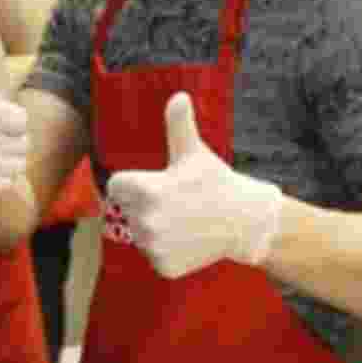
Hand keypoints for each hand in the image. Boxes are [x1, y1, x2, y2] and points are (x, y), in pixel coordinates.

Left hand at [106, 92, 282, 276]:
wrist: (245, 221)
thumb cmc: (215, 181)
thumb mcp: (194, 152)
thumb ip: (178, 125)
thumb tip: (179, 95)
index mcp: (145, 190)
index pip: (116, 187)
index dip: (134, 183)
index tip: (158, 183)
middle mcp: (145, 221)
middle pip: (128, 211)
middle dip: (146, 206)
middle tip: (177, 202)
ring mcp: (154, 247)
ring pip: (141, 235)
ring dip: (156, 229)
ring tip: (184, 221)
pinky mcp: (164, 267)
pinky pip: (154, 256)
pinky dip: (168, 251)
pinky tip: (188, 239)